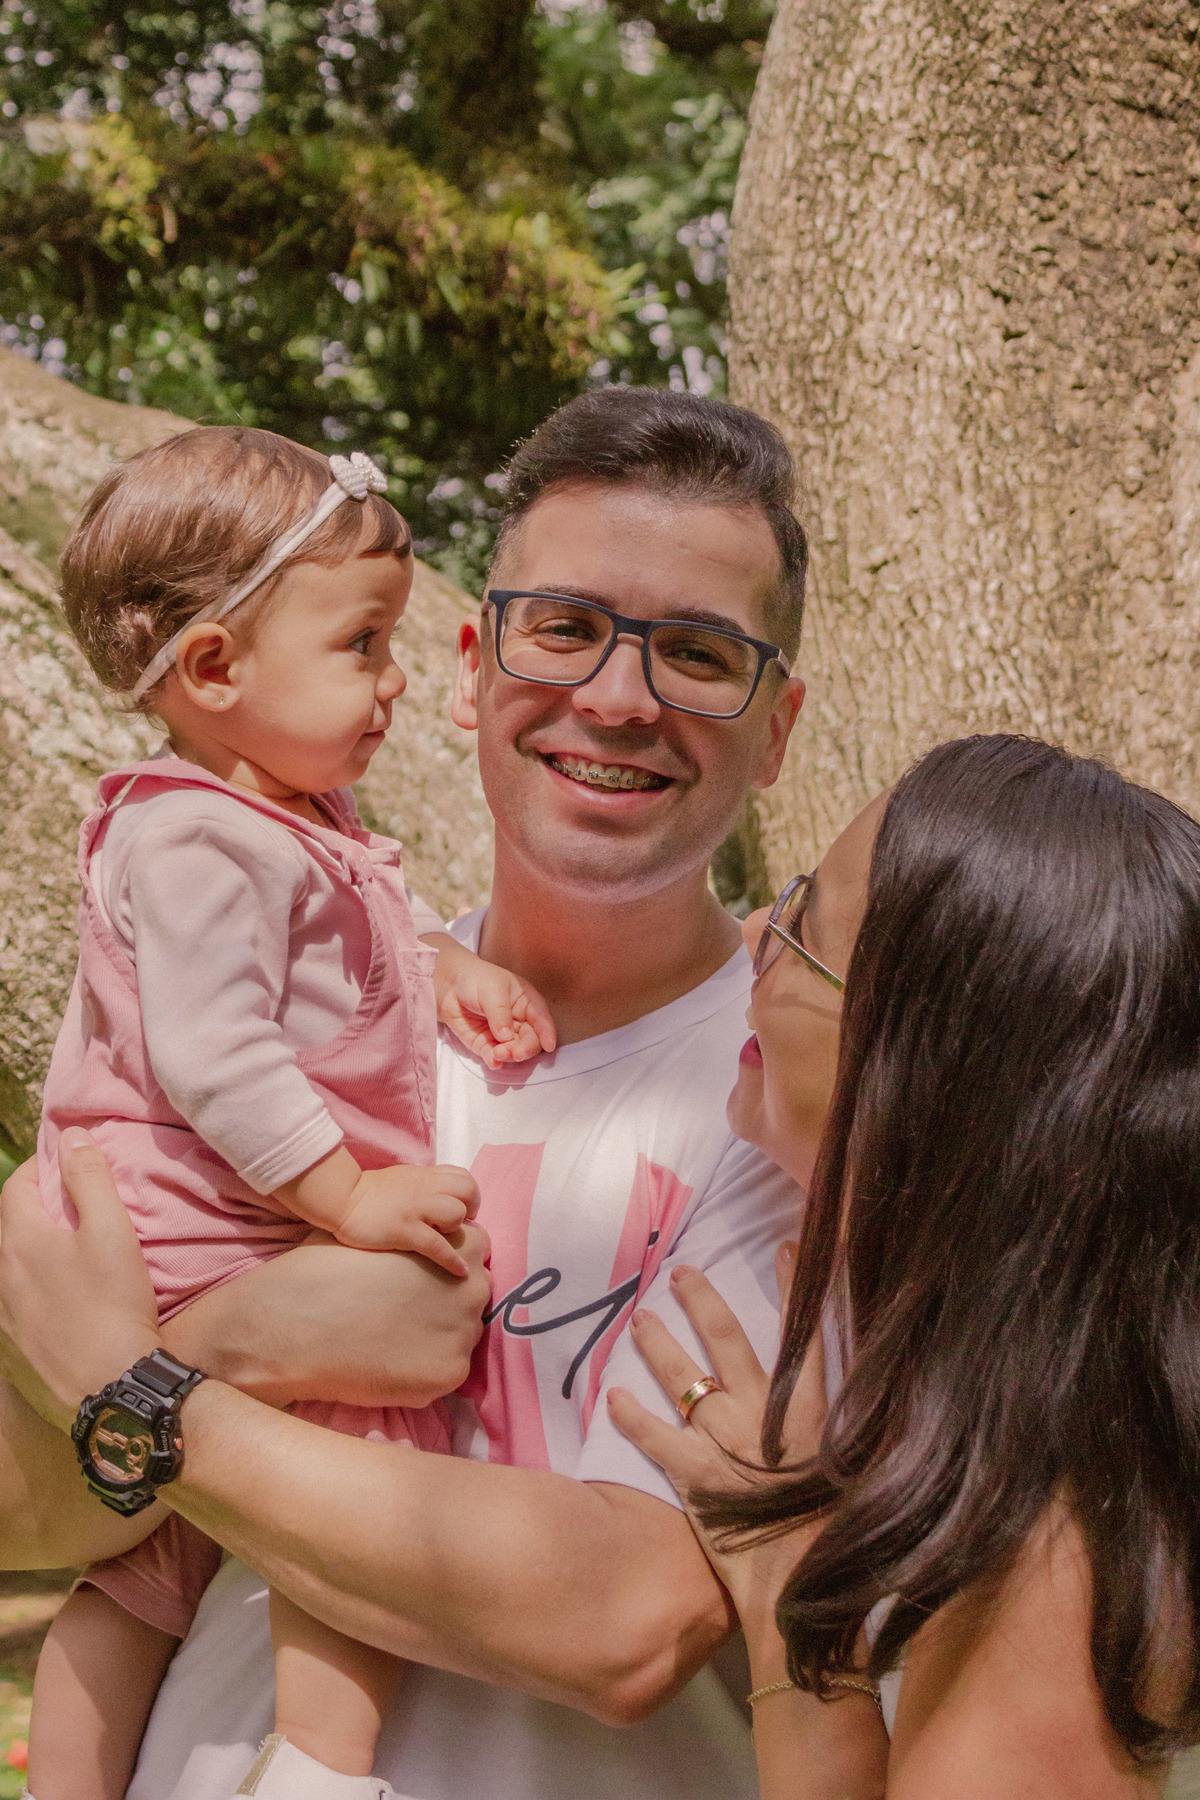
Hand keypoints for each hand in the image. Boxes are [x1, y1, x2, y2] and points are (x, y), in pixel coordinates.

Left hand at [0, 1131, 162, 1432]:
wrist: (110, 1385)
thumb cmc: (114, 1302)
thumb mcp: (112, 1231)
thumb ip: (90, 1178)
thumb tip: (71, 1136)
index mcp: (19, 1240)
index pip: (16, 1186)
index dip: (42, 1166)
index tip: (69, 1161)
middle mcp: (1, 1274)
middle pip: (10, 1223)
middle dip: (38, 1203)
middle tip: (75, 1199)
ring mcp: (5, 1313)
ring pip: (12, 1262)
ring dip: (34, 1244)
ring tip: (70, 1244)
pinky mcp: (15, 1343)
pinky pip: (15, 1298)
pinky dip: (34, 1281)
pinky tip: (64, 1291)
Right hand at [163, 1221, 491, 1408]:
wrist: (288, 1329)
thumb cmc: (321, 1270)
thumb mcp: (374, 1236)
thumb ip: (416, 1235)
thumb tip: (432, 1234)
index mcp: (458, 1246)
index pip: (476, 1248)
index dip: (448, 1260)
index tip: (422, 1273)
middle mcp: (471, 1291)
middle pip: (475, 1292)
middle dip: (447, 1296)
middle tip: (407, 1306)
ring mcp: (463, 1337)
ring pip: (464, 1332)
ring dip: (440, 1331)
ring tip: (395, 1334)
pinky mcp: (448, 1377)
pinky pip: (449, 1369)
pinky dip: (426, 1365)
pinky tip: (391, 1358)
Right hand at [339, 1163, 480, 1276]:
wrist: (342, 1198)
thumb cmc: (370, 1193)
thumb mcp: (404, 1179)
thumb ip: (425, 1186)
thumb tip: (443, 1199)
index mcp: (425, 1177)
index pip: (464, 1177)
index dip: (469, 1194)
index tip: (463, 1209)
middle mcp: (425, 1190)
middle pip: (468, 1191)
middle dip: (472, 1209)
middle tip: (461, 1224)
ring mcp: (415, 1210)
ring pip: (455, 1214)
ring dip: (457, 1230)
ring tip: (449, 1240)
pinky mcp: (404, 1230)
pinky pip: (437, 1246)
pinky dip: (452, 1260)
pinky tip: (460, 1272)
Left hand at [429, 937, 556, 1069]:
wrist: (448, 985)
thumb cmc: (476, 979)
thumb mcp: (492, 990)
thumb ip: (500, 1013)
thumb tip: (507, 1036)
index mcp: (526, 1003)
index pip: (541, 1019)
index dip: (547, 1033)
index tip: (549, 1046)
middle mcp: (518, 1021)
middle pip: (530, 1040)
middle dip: (526, 1048)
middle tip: (516, 1053)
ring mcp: (502, 1035)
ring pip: (514, 1051)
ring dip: (510, 1055)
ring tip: (499, 1053)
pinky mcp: (486, 1045)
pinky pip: (494, 1056)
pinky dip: (495, 1061)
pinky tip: (494, 1062)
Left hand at [606, 1249, 826, 1641]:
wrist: (802, 1594)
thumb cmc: (836, 1539)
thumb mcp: (854, 1477)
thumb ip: (842, 1436)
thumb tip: (844, 1405)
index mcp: (812, 1414)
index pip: (805, 1336)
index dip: (794, 1289)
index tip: (785, 1247)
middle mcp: (766, 1417)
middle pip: (728, 1342)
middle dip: (703, 1302)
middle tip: (682, 1272)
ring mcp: (727, 1444)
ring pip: (685, 1379)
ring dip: (660, 1346)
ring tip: (641, 1320)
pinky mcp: (695, 1478)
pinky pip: (655, 1438)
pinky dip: (632, 1416)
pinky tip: (614, 1396)